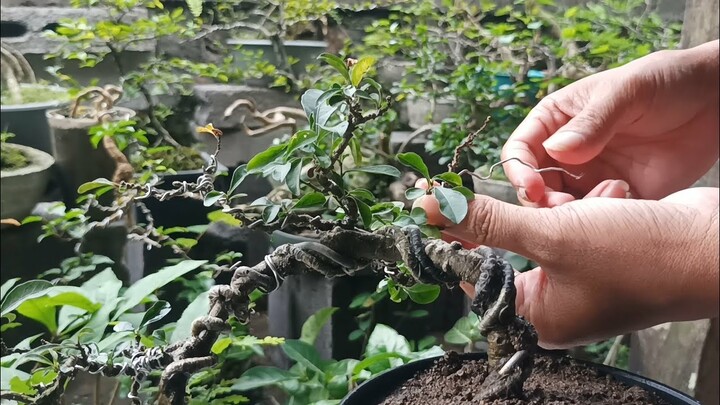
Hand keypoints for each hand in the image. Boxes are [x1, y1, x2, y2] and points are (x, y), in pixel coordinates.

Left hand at [414, 186, 718, 348]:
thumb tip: (431, 210)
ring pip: (551, 228)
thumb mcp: (550, 234)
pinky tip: (623, 204)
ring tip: (606, 206)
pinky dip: (595, 207)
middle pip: (516, 248)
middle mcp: (558, 304)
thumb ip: (487, 222)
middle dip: (538, 216)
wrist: (713, 245)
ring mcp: (585, 280)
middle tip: (550, 198)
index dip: (464, 236)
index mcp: (539, 317)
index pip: (478, 276)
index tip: (452, 202)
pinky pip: (580, 222)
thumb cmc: (636, 254)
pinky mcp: (605, 255)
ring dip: (572, 208)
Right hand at [502, 40, 718, 206]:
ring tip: (599, 209)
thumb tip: (555, 150)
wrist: (716, 100)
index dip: (519, 170)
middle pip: (535, 187)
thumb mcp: (627, 91)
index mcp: (556, 121)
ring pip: (562, 209)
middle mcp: (567, 153)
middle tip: (563, 208)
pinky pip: (598, 220)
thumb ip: (592, 121)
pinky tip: (622, 214)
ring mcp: (592, 177)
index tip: (532, 188)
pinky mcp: (619, 197)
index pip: (520, 150)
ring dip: (571, 216)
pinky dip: (601, 225)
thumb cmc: (667, 82)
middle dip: (542, 202)